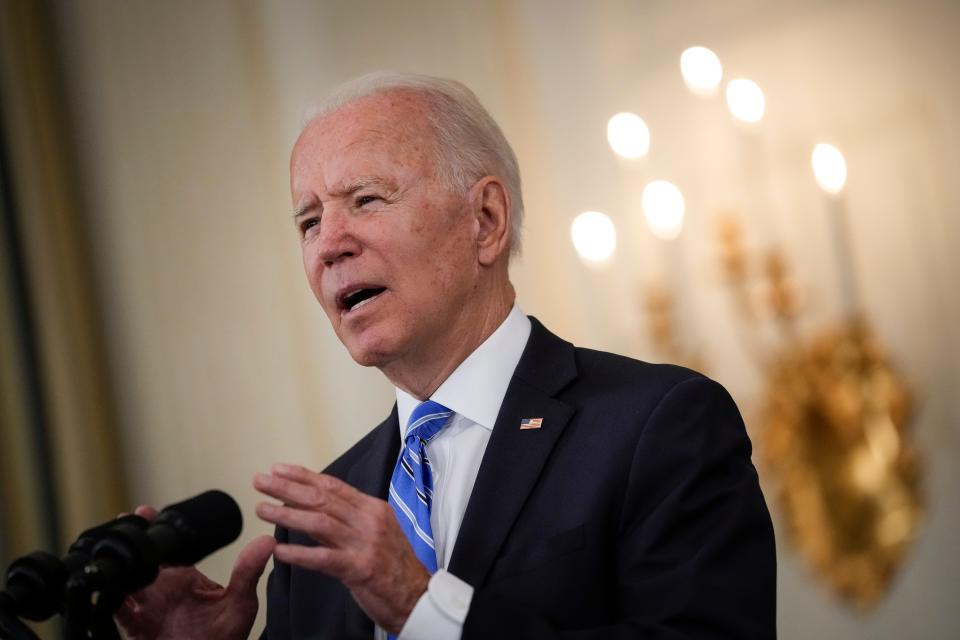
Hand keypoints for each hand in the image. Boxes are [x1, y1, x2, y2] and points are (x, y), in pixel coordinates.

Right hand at [114, 505, 274, 639]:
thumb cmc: (225, 637)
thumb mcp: (240, 603)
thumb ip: (247, 572)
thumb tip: (267, 541)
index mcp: (185, 578)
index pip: (167, 548)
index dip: (154, 529)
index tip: (144, 510)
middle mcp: (163, 589)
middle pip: (141, 560)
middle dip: (130, 542)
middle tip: (122, 521)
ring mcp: (148, 607)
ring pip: (126, 581)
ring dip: (119, 567)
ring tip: (114, 552)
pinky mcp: (137, 627)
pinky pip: (117, 612)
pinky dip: (111, 600)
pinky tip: (111, 589)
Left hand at [254, 464, 429, 634]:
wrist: (418, 596)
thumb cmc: (394, 566)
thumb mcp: (375, 532)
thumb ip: (345, 520)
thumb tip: (312, 507)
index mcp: (372, 508)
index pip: (333, 486)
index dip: (303, 476)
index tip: (278, 470)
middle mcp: (369, 521)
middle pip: (322, 499)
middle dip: (287, 488)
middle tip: (260, 481)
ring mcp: (365, 544)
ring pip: (319, 523)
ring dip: (286, 515)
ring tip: (262, 509)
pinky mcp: (360, 569)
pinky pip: (324, 558)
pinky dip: (299, 554)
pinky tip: (279, 550)